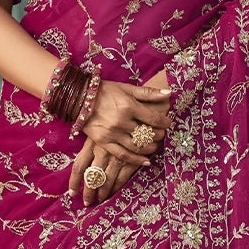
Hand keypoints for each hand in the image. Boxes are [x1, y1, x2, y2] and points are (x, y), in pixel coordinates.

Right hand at [68, 76, 171, 205]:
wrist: (78, 98)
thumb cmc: (104, 91)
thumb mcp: (126, 88)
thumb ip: (148, 92)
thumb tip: (169, 93)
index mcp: (129, 106)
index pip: (154, 119)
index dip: (165, 122)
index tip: (167, 123)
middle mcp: (121, 121)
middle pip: (148, 134)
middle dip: (158, 135)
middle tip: (161, 134)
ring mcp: (112, 134)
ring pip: (138, 147)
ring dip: (150, 148)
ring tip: (154, 145)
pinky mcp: (103, 142)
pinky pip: (123, 155)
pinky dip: (136, 160)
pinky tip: (146, 161)